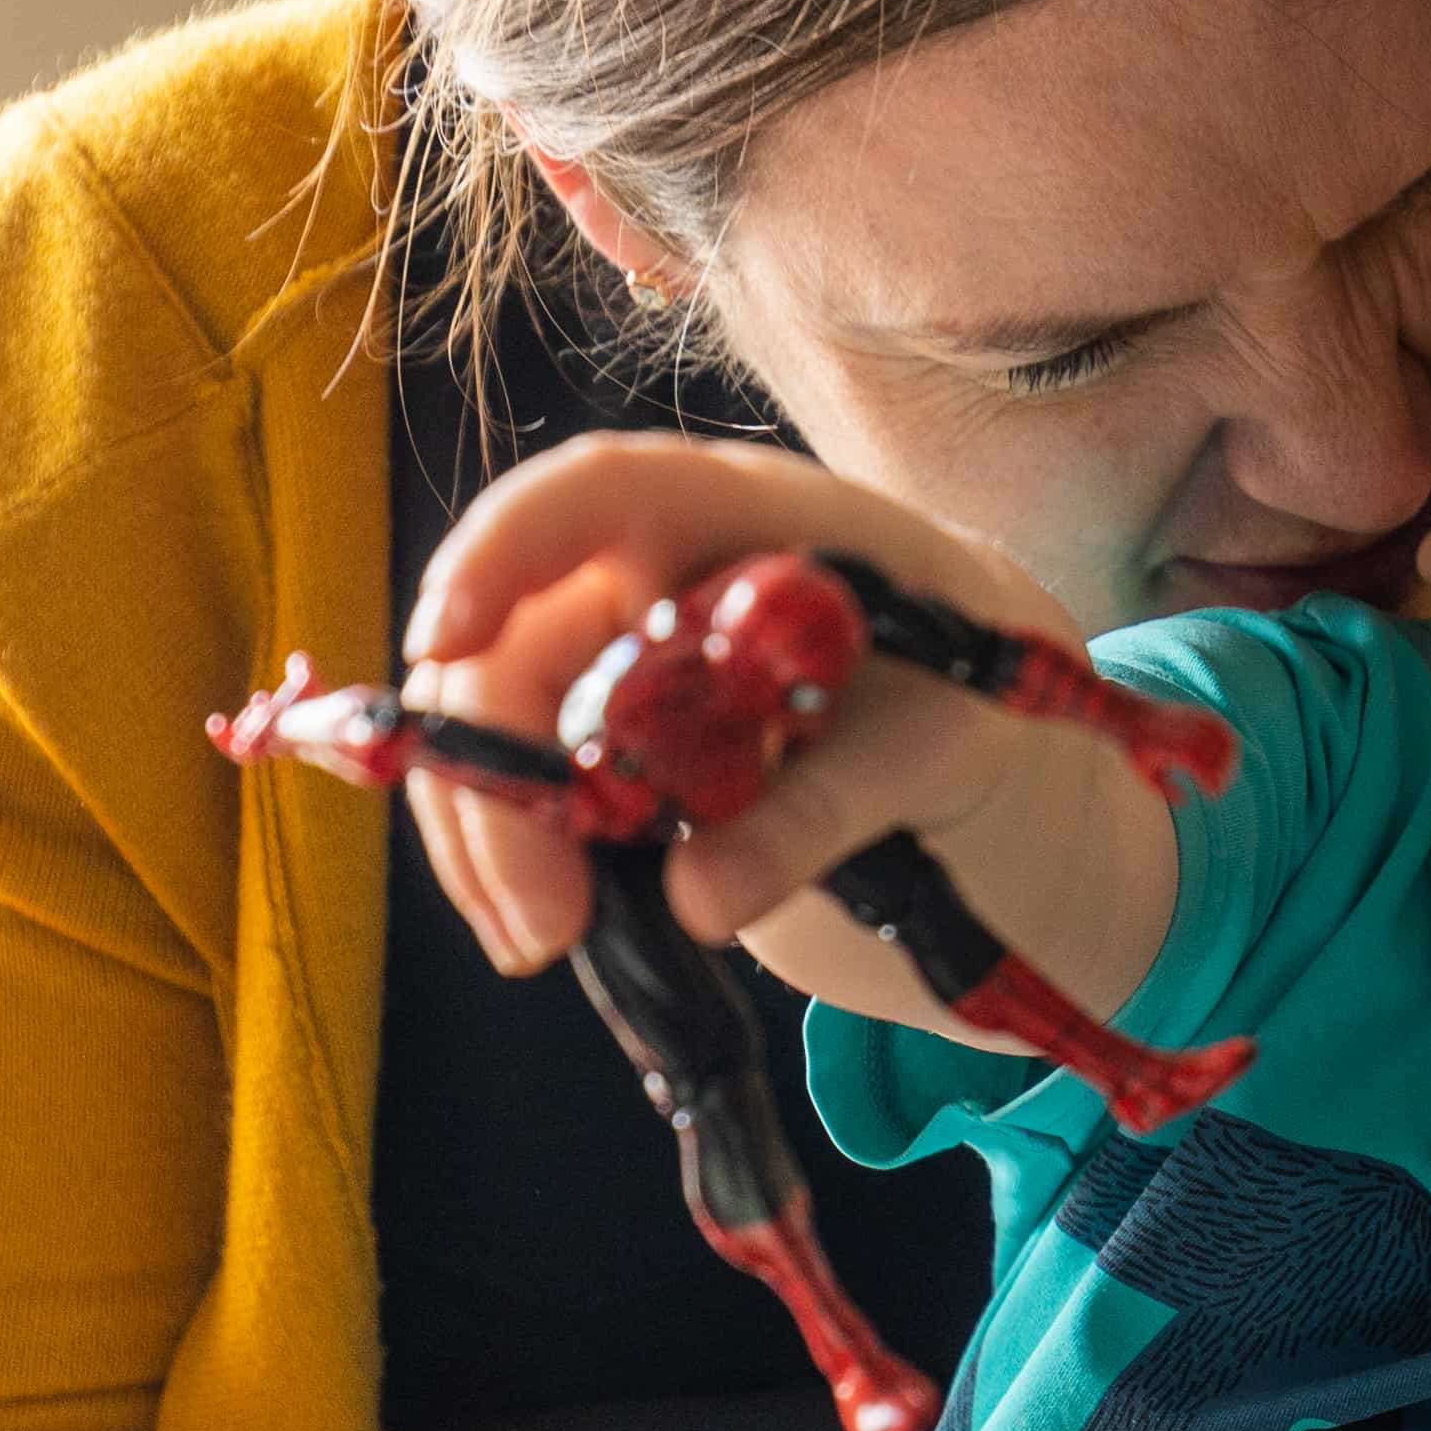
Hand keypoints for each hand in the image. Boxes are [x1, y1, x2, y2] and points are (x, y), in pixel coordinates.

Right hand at [397, 430, 1141, 1008]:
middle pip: (516, 637)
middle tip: (535, 918)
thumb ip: (830, 807)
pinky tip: (545, 926)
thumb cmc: (969, 692)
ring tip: (539, 941)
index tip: (447, 635)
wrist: (983, 726)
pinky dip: (521, 853)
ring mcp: (616, 649)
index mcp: (752, 516)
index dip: (507, 547)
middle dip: (498, 779)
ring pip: (495, 723)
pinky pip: (524, 781)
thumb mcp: (938, 750)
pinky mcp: (603, 731)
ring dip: (493, 835)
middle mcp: (657, 567)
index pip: (604, 489)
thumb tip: (701, 897)